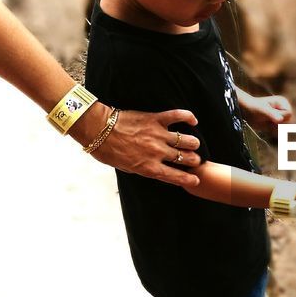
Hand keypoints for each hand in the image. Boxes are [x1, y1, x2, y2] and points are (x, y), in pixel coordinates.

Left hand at [83, 108, 202, 188]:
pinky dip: (188, 117)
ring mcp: (158, 135)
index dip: (189, 180)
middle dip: (193, 160)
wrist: (99, 130)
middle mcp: (157, 153)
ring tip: (192, 143)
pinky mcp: (156, 119)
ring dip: (193, 143)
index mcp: (149, 168)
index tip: (195, 180)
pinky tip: (193, 120)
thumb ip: (143, 169)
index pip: (175, 177)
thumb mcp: (125, 168)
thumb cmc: (108, 151)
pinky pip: (178, 116)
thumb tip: (154, 169)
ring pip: (187, 140)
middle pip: (186, 158)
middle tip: (193, 159)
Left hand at [244, 95, 292, 133]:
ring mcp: (282, 117)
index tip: (270, 116)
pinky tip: (266, 126)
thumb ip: (271, 114)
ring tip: (265, 122)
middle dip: (277, 123)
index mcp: (283, 102)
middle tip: (266, 119)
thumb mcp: (262, 110)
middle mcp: (284, 109)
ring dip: (274, 128)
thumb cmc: (254, 108)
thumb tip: (280, 120)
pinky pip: (280, 132)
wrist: (246, 113)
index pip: (289, 113)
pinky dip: (272, 131)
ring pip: (284, 128)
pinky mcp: (278, 124)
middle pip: (288, 122)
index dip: (280, 117)